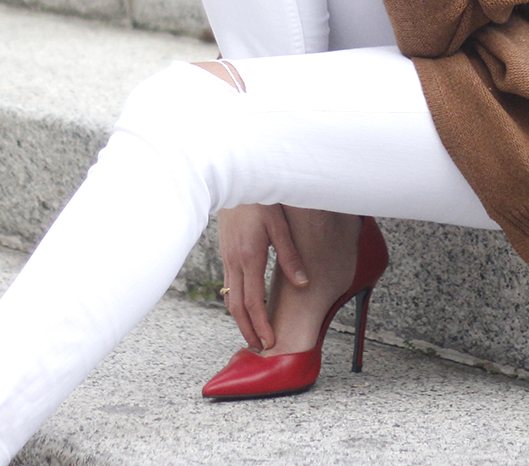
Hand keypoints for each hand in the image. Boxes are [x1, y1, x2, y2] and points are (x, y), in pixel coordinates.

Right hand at [216, 204, 307, 350]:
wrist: (233, 181)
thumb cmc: (260, 200)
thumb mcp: (280, 225)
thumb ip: (290, 256)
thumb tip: (303, 283)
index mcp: (250, 258)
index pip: (253, 302)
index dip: (260, 324)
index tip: (269, 341)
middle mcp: (234, 262)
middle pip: (237, 306)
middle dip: (247, 330)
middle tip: (259, 347)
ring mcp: (227, 258)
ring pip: (230, 297)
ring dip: (240, 318)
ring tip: (252, 332)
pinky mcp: (226, 253)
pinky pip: (229, 284)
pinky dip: (235, 301)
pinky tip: (244, 305)